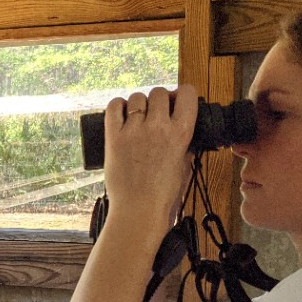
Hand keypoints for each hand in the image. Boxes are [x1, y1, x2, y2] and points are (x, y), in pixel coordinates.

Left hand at [102, 85, 196, 226]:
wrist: (139, 208)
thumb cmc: (163, 193)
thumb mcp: (184, 164)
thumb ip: (185, 144)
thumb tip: (182, 129)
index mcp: (181, 133)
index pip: (187, 93)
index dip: (182, 93)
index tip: (177, 99)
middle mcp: (158, 127)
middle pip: (159, 93)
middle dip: (159, 99)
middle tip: (155, 112)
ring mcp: (134, 131)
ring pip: (137, 98)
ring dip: (138, 104)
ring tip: (137, 117)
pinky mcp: (114, 137)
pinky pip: (113, 106)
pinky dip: (117, 106)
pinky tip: (121, 113)